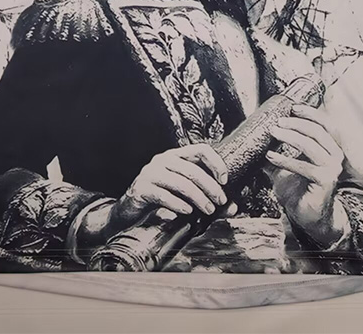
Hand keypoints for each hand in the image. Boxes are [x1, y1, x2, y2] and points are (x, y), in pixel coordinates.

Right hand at [78, 143, 231, 249]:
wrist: (129, 211)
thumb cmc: (162, 199)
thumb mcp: (184, 194)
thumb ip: (207, 198)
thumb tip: (233, 208)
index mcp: (176, 156)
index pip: (201, 149)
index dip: (216, 163)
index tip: (225, 181)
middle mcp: (163, 160)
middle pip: (192, 170)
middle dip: (210, 187)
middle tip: (220, 202)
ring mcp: (151, 173)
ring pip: (180, 183)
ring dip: (198, 198)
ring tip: (208, 211)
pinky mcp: (142, 189)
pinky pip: (164, 195)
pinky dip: (179, 204)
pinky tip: (188, 212)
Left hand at [265, 103, 346, 245]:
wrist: (308, 217)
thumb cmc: (299, 190)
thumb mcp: (286, 166)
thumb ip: (277, 151)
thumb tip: (257, 137)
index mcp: (329, 149)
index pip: (325, 124)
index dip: (310, 113)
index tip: (293, 107)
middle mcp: (334, 157)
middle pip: (317, 132)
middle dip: (295, 124)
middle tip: (277, 123)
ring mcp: (331, 169)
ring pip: (311, 145)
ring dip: (290, 137)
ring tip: (273, 133)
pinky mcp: (325, 182)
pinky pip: (304, 166)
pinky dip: (285, 160)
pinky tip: (270, 157)